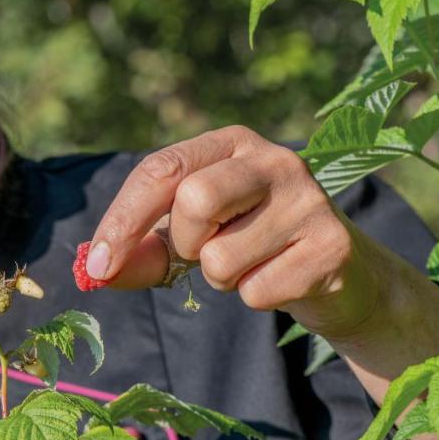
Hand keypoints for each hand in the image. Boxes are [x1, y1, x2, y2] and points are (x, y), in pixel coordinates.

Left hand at [86, 125, 387, 338]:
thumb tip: (96, 272)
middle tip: (204, 252)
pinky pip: (256, 291)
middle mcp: (275, 159)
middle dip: (184, 242)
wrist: (342, 276)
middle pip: (194, 199)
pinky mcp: (331, 247)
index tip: (97, 264)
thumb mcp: (192, 239)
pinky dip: (255, 297)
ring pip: (221, 256)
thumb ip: (142, 251)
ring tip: (253, 263)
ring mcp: (309, 200)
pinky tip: (283, 279)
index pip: (162, 168)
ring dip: (222, 277)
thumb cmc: (252, 247)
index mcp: (232, 142)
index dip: (122, 219)